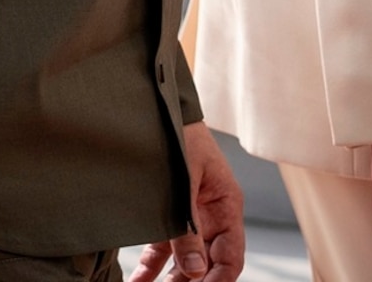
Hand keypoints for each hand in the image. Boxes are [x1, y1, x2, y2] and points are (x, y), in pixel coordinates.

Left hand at [130, 123, 246, 281]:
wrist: (159, 107)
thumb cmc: (179, 133)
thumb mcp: (185, 180)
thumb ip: (188, 226)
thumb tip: (196, 271)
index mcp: (226, 205)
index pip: (231, 256)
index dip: (219, 280)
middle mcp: (211, 216)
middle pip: (208, 264)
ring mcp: (190, 217)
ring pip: (185, 261)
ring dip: (171, 281)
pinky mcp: (168, 215)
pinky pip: (163, 249)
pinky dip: (152, 267)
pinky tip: (139, 281)